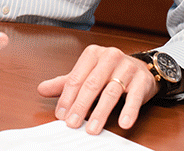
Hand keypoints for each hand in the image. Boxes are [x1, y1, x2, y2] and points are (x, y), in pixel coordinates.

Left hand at [37, 45, 157, 134]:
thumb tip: (41, 89)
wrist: (141, 68)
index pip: (76, 78)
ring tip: (93, 128)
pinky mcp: (142, 80)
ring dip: (100, 112)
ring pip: (111, 92)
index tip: (61, 115)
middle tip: (73, 123)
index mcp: (92, 54)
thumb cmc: (110, 71)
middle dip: (80, 106)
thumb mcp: (86, 74)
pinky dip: (129, 111)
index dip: (67, 98)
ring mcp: (127, 67)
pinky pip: (134, 97)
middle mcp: (110, 57)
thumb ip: (64, 83)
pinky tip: (123, 122)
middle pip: (91, 85)